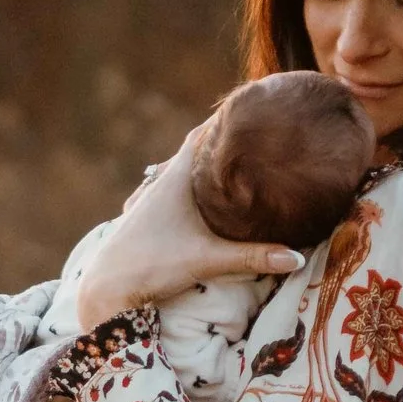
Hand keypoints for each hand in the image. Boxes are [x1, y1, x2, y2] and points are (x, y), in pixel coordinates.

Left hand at [72, 136, 303, 330]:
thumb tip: (296, 258)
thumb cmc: (153, 264)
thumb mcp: (209, 259)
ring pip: (175, 175)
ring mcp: (145, 203)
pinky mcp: (139, 222)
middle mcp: (157, 184)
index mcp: (174, 179)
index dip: (221, 121)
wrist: (105, 290)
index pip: (200, 136)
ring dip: (197, 170)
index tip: (245, 111)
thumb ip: (254, 257)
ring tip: (222, 168)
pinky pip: (164, 195)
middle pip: (189, 153)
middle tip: (243, 139)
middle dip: (215, 146)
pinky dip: (182, 192)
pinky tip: (190, 204)